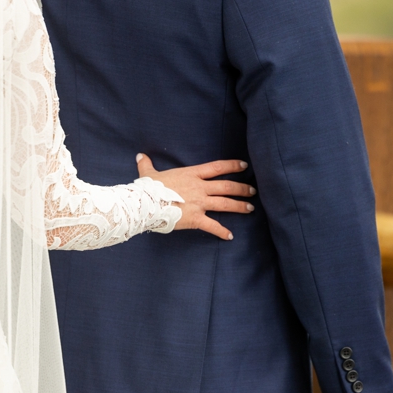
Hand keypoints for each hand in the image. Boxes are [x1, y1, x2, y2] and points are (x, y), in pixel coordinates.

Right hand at [136, 153, 253, 240]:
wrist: (145, 204)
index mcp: (192, 174)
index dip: (233, 166)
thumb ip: (146, 165)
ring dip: (239, 206)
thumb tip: (140, 155)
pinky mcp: (195, 219)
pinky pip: (212, 226)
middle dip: (242, 188)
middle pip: (227, 186)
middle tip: (253, 191)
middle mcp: (200, 188)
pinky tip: (230, 236)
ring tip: (250, 208)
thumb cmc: (147, 189)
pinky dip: (222, 231)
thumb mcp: (148, 174)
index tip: (244, 166)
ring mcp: (199, 203)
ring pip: (225, 204)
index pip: (218, 167)